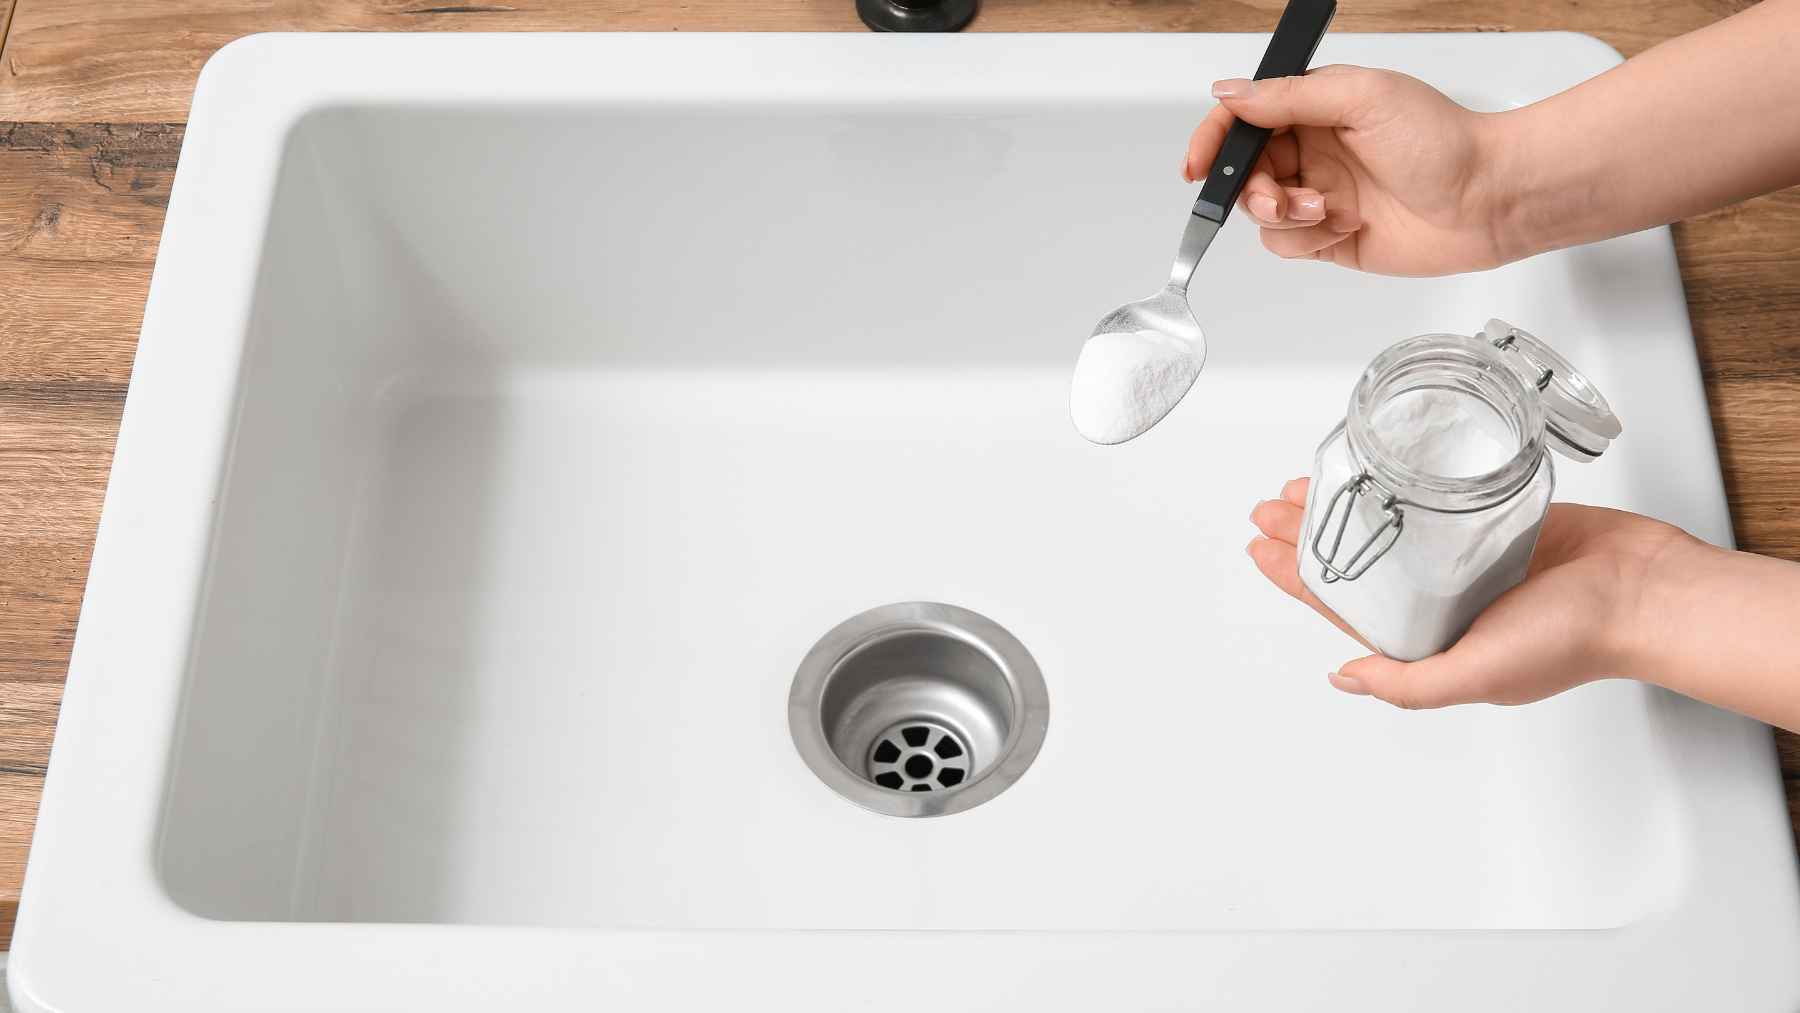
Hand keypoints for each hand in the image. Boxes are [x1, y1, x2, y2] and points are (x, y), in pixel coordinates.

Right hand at [1183, 66, 1517, 275]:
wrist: (1487, 200)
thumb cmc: (1442, 142)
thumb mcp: (1362, 98)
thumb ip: (1289, 96)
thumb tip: (1231, 94)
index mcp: (1316, 108)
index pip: (1244, 119)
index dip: (1214, 141)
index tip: (1197, 166)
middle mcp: (1313, 151)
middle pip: (1244, 173)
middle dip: (1254, 190)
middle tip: (1282, 198)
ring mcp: (1319, 195)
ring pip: (1261, 215)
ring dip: (1284, 216)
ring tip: (1326, 212)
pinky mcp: (1329, 237)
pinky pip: (1286, 245)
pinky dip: (1307, 240)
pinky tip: (1345, 227)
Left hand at [1246, 477, 1693, 708]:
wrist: (1645, 591)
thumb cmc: (1573, 640)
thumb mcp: (1476, 675)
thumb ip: (1408, 682)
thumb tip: (1343, 678)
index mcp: (1432, 640)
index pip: (1346, 606)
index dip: (1298, 577)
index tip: (1260, 549)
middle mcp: (1445, 601)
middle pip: (1360, 562)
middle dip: (1311, 534)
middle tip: (1270, 506)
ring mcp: (1470, 560)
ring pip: (1391, 527)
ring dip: (1350, 506)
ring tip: (1308, 482)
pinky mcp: (1498, 523)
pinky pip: (1437, 503)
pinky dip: (1404, 486)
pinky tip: (1377, 469)